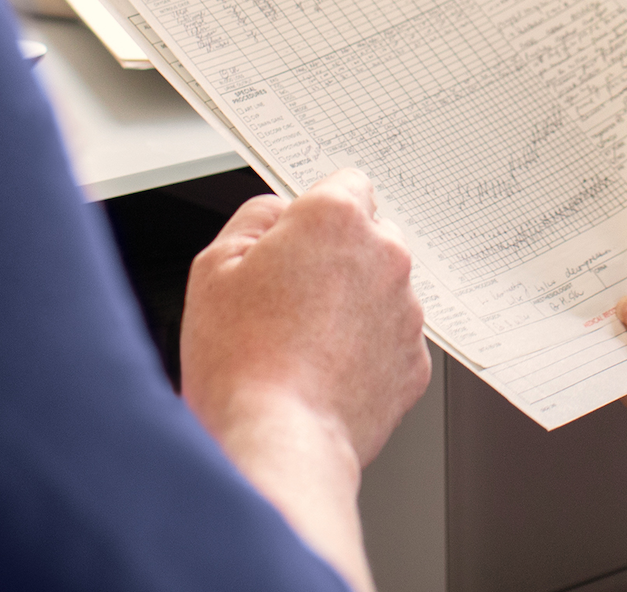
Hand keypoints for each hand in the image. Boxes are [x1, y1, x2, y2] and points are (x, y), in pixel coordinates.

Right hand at [180, 169, 429, 469]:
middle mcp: (385, 256)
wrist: (277, 441)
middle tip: (288, 300)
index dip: (312, 215)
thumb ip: (254, 218)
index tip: (293, 242)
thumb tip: (278, 213)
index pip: (345, 185)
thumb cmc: (240, 361)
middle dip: (336, 258)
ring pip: (380, 291)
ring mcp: (406, 312)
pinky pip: (389, 341)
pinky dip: (365, 352)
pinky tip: (323, 374)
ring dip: (351, 306)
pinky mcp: (413, 363)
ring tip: (301, 347)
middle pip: (367, 237)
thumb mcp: (213, 266)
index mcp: (336, 219)